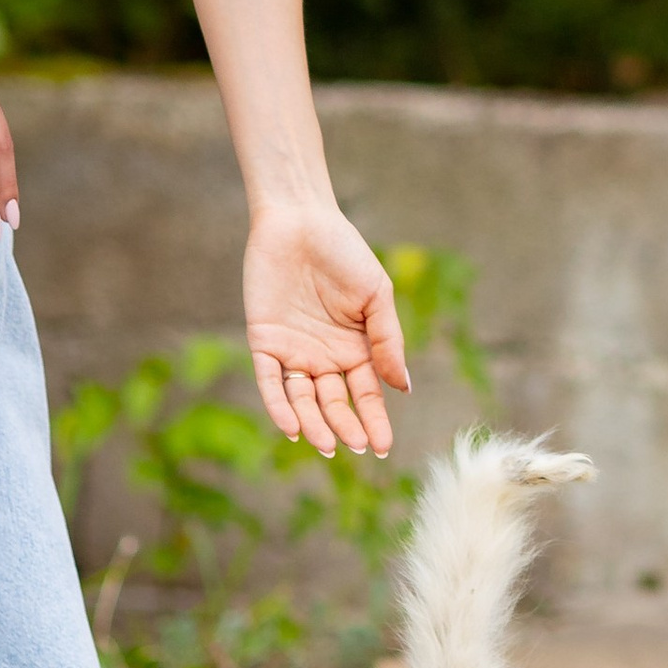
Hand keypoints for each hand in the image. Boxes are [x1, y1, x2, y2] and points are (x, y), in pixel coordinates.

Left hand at [245, 200, 408, 456]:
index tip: (383, 448)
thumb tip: (403, 387)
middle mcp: (323, 356)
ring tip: (325, 445)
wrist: (300, 219)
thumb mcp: (376, 296)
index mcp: (354, 348)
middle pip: (334, 402)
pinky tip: (292, 426)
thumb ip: (387, 341)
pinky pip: (269, 380)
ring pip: (301, 399)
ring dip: (313, 424)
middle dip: (345, 426)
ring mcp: (293, 350)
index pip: (365, 395)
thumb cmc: (343, 253)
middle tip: (357, 447)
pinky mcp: (264, 340)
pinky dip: (279, 405)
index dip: (374, 421)